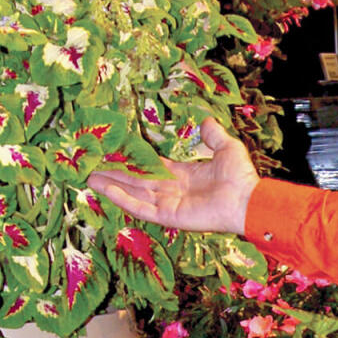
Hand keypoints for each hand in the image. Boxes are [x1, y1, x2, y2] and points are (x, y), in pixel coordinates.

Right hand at [87, 117, 258, 233]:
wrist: (247, 199)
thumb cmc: (241, 176)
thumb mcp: (227, 147)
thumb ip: (213, 135)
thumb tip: (205, 121)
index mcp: (184, 176)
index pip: (152, 168)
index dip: (133, 161)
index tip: (114, 154)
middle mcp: (173, 190)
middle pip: (137, 181)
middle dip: (115, 175)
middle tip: (91, 167)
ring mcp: (169, 204)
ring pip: (134, 194)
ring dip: (112, 186)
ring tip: (89, 178)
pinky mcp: (168, 216)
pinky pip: (141, 208)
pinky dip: (122, 199)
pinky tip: (105, 190)